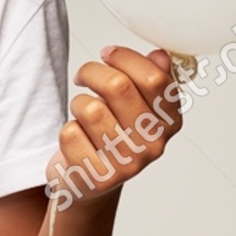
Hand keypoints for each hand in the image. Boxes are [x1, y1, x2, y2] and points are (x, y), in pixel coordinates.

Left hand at [48, 46, 181, 210]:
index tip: (108, 54)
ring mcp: (127, 164)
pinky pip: (70, 133)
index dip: (125, 58)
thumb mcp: (136, 106)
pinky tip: (77, 138)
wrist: (89, 181)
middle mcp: (153, 144)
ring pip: (90, 108)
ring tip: (82, 112)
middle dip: (92, 72)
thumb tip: (160, 56)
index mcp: (169, 121)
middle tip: (84, 75)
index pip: (155, 78)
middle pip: (117, 86)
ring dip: (78, 103)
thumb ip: (150, 78)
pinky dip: (67, 130)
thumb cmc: (111, 136)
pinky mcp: (98, 177)